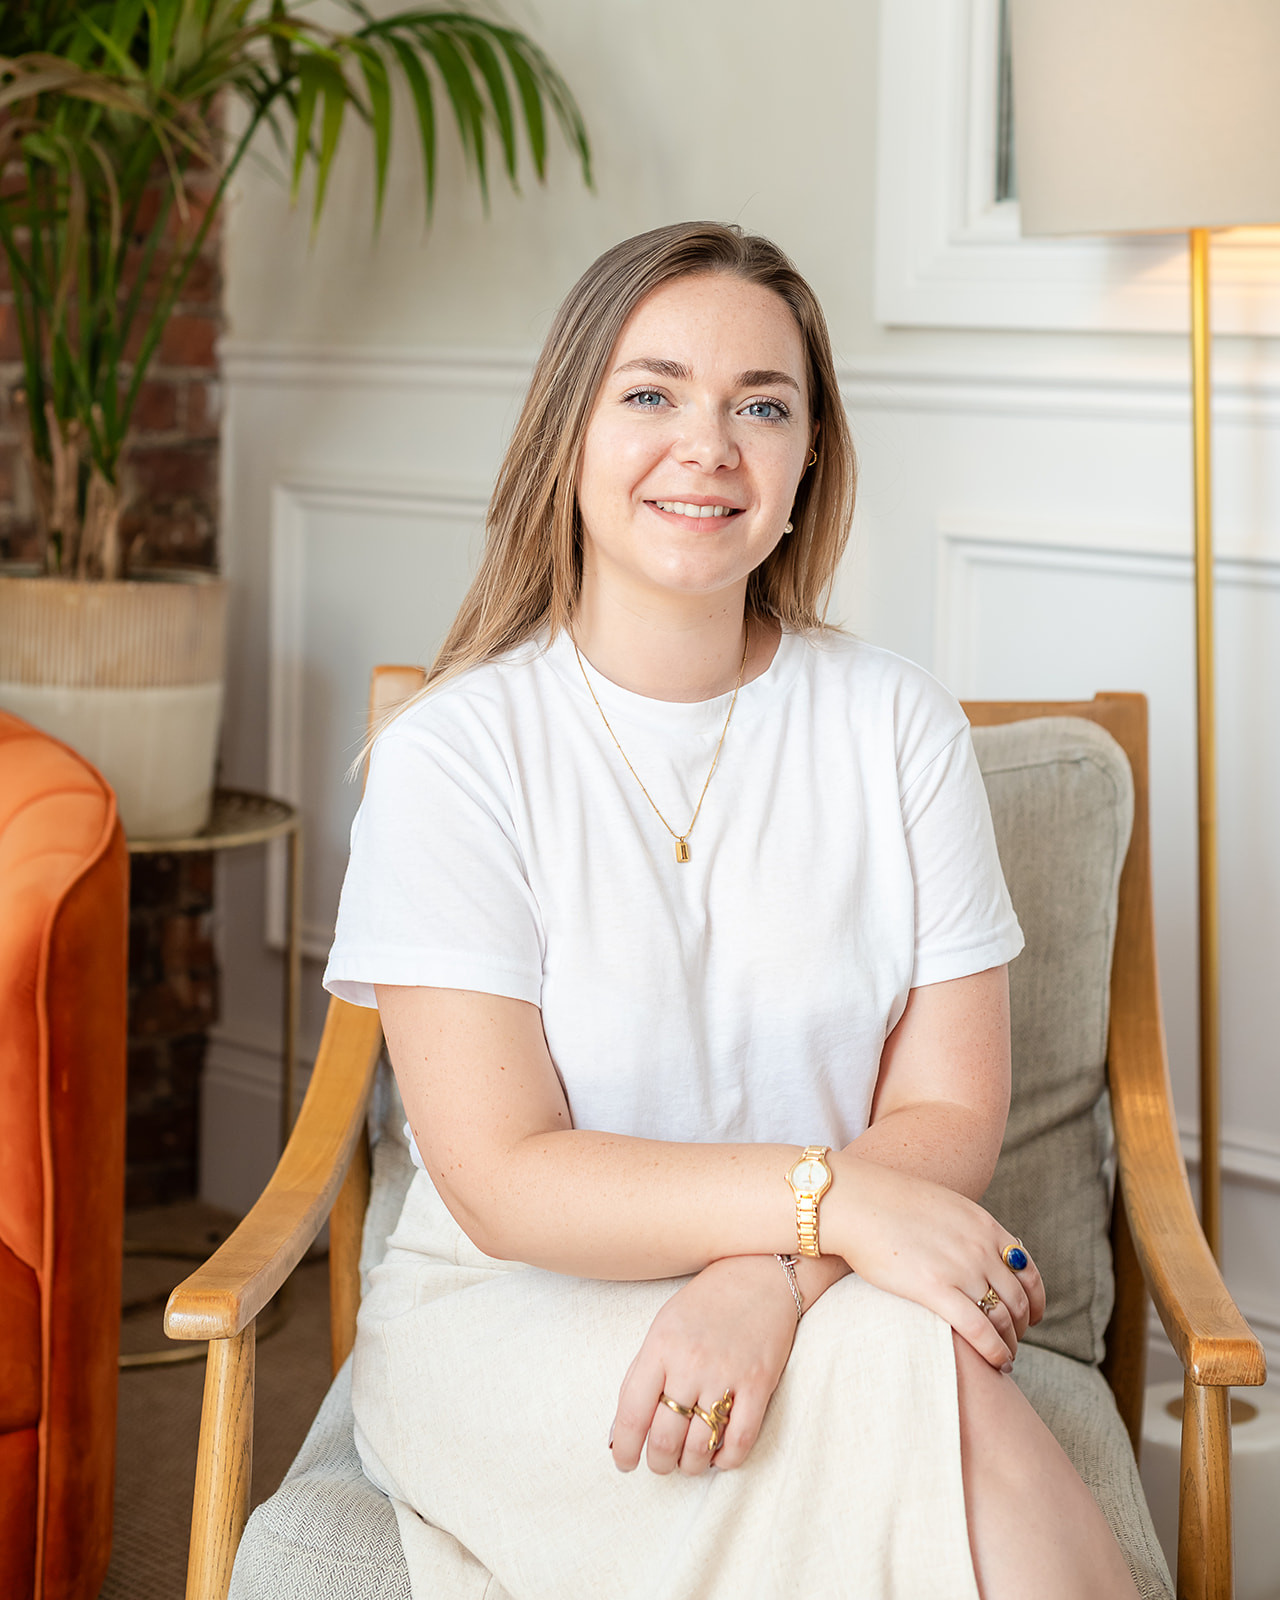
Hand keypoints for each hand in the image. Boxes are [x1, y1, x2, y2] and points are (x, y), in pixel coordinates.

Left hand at [609, 1255, 798, 1475]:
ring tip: (687, 1461)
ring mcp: (726, 1374)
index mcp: (660, 1346)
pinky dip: (726, 1461)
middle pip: (665, 1437)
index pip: (633, 1413)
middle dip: (657, 1463)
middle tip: (659, 1464)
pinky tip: (717, 1456)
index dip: (625, 1449)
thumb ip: (640, 1376)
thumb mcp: (662, 1327)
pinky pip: (739, 1441)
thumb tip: (620, 1432)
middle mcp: (690, 1363)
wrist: (760, 1273)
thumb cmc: (705, 1303)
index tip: (625, 1464)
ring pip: (700, 1447)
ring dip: (689, 1466)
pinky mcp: (759, 1384)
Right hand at [832, 1157, 1044, 1369]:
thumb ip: (965, 1230)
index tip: (1031, 1318)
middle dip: (1021, 1327)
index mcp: (983, 1225)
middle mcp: (979, 1247)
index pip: (1027, 1270)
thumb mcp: (942, 1206)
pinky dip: (994, 1350)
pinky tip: (995, 1362)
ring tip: (1004, 1358)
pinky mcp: (934, 1289)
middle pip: (1018, 1298)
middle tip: (1013, 1342)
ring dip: (1008, 1343)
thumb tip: (974, 1251)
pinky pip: (979, 1329)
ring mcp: (960, 1268)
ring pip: (1002, 1317)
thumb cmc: (888, 1204)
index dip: (1035, 1299)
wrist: (855, 1201)